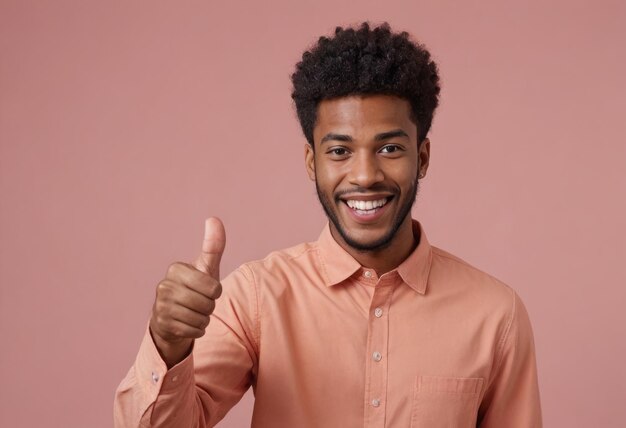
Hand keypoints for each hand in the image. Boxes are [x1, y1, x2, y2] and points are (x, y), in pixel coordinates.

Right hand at [149, 217, 225, 367]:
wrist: (172, 317)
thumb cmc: (195, 288)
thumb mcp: (206, 268)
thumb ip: (213, 246)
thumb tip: (213, 219)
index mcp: (176, 269)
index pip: (213, 287)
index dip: (216, 291)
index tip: (206, 289)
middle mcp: (164, 286)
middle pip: (208, 304)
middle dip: (210, 307)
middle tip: (200, 303)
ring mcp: (161, 306)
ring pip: (201, 318)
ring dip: (204, 319)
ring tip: (194, 313)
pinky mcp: (161, 324)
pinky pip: (194, 331)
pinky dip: (197, 330)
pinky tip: (188, 324)